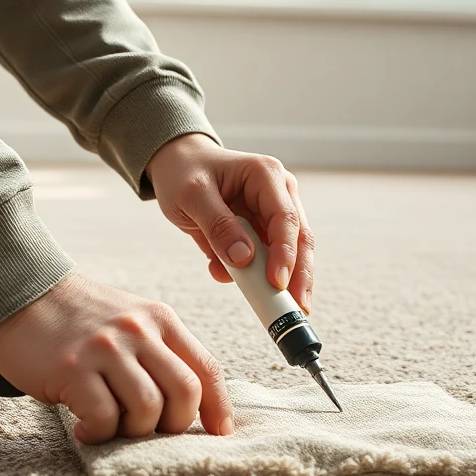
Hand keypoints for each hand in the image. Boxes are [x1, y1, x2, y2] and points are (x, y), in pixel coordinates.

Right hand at [0, 272, 233, 443]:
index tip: (220, 433)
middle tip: (150, 431)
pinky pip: (103, 418)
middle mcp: (139, 331)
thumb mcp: (131, 320)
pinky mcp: (73, 368)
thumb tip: (187, 404)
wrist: (21, 291)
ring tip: (113, 427)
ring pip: (147, 410)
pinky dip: (98, 433)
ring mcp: (106, 349)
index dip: (219, 407)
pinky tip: (85, 428)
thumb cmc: (79, 318)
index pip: (206, 368)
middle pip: (184, 393)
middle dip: (174, 425)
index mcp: (161, 320)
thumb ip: (160, 352)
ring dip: (134, 431)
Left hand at [144, 134, 315, 313]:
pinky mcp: (262, 232)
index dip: (285, 253)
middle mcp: (278, 193)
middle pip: (299, 239)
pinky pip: (264, 260)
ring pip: (289, 254)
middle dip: (298, 276)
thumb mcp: (192, 195)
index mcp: (266, 176)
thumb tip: (244, 259)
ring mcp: (272, 214)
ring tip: (272, 308)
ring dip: (280, 282)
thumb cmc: (184, 173)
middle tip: (296, 309)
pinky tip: (226, 276)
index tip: (276, 283)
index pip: (285, 219)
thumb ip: (217, 225)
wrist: (176, 166)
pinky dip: (252, 276)